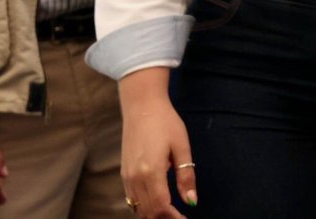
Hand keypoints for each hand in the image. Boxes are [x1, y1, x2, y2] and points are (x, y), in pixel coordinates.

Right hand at [119, 89, 194, 218]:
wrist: (141, 107)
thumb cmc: (165, 122)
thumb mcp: (182, 147)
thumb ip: (186, 176)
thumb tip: (192, 201)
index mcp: (151, 172)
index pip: (161, 206)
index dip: (173, 217)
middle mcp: (135, 178)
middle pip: (148, 211)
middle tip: (180, 218)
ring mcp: (126, 176)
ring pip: (138, 207)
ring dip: (153, 214)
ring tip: (171, 214)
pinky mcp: (123, 173)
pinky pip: (132, 198)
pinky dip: (143, 206)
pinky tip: (157, 204)